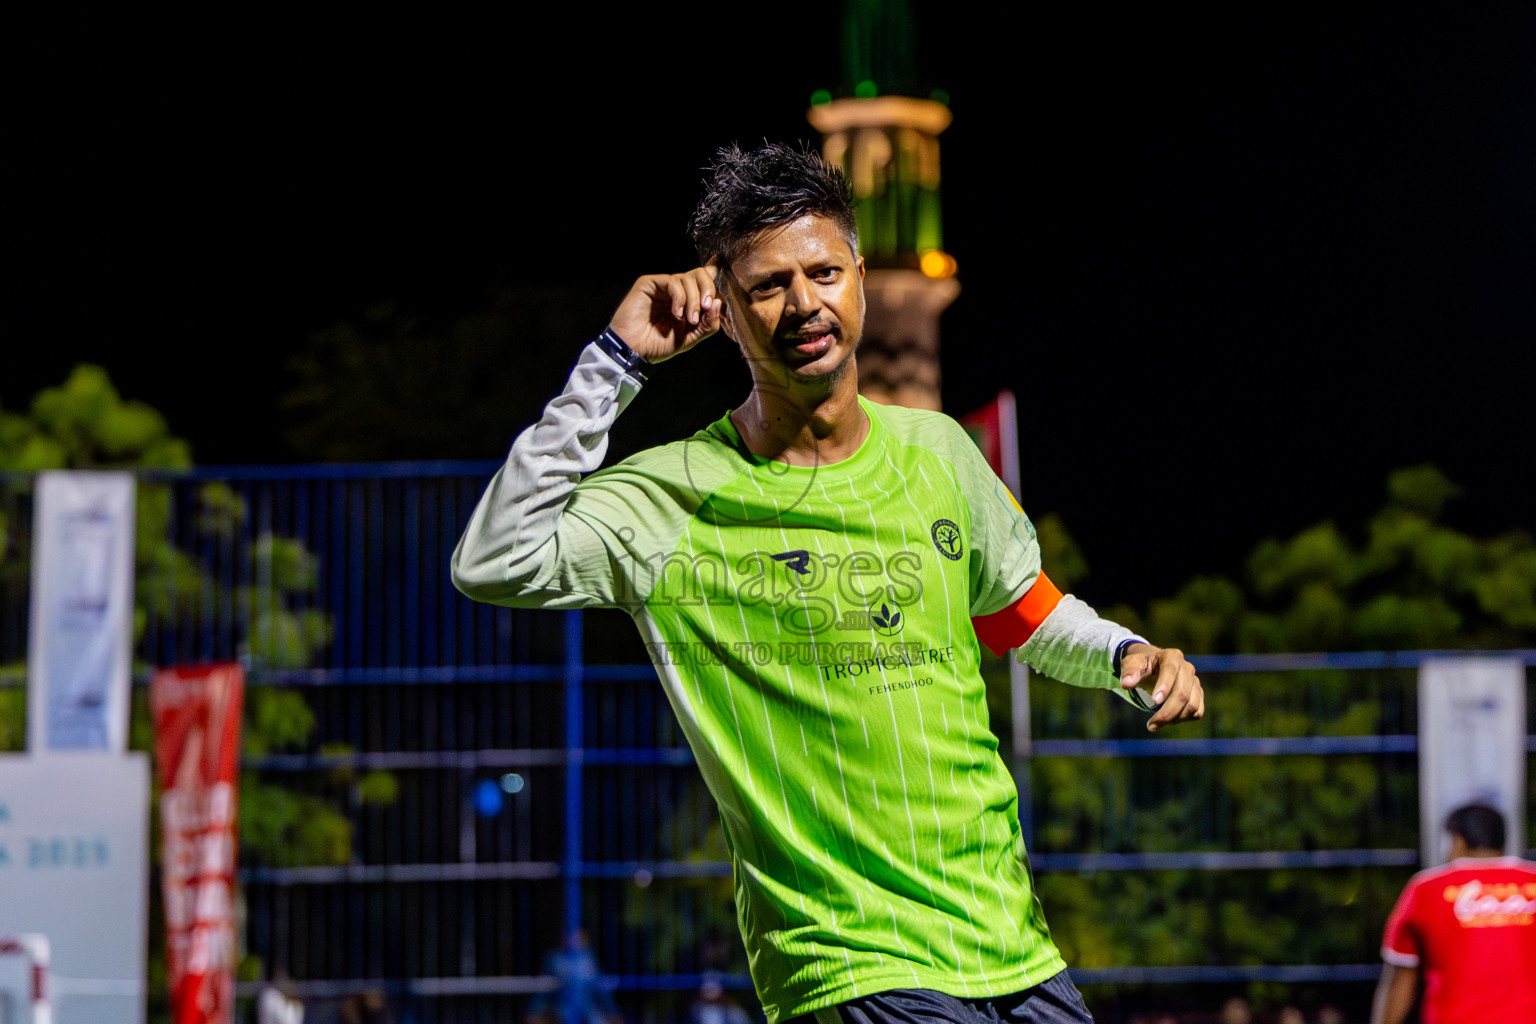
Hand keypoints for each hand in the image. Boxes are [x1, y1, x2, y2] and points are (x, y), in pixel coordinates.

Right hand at [607, 262, 723, 362]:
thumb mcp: (691, 337)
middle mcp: (675, 291)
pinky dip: (680, 297)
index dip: (713, 275)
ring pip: (688, 278)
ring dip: (694, 300)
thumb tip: (719, 302)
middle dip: (708, 290)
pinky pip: (673, 281)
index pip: (704, 281)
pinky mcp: (649, 283)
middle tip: (707, 307)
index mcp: (687, 301)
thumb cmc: (658, 346)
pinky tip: (676, 313)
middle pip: (700, 274)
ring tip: (689, 319)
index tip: (719, 278)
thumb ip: (708, 323)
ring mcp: (662, 286)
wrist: (634, 351)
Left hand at [1119, 644, 1203, 731]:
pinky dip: (1183, 719)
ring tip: (1156, 723)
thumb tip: (1126, 684)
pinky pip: (1197, 712)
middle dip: (1167, 712)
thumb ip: (1129, 672)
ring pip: (1192, 705)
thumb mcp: (1131, 663)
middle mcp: (1187, 668)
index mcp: (1171, 656)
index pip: (1170, 670)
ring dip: (1174, 719)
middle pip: (1183, 693)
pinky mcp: (1198, 694)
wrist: (1153, 666)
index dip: (1164, 686)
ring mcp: (1194, 682)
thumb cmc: (1142, 665)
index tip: (1154, 701)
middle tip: (1150, 725)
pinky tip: (1168, 721)